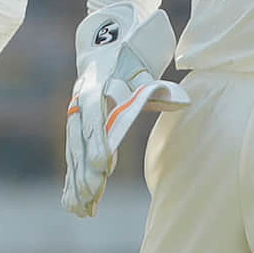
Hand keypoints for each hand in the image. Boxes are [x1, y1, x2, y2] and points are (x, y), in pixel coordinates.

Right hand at [62, 6, 184, 216]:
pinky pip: (72, 158)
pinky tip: (71, 204)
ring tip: (80, 208)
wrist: (102, 44)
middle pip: (80, 141)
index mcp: (95, 87)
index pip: (95, 118)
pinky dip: (71, 182)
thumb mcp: (143, 69)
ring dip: (76, 181)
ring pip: (72, 153)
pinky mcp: (75, 130)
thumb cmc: (129, 59)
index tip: (104, 166)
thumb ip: (158, 88)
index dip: (98, 142)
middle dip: (84, 170)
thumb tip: (183, 101)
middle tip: (91, 194)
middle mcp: (79, 104)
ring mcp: (74, 118)